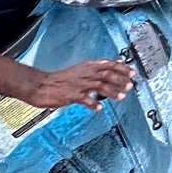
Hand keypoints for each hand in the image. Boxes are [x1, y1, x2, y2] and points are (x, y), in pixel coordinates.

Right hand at [23, 59, 137, 110]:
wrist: (40, 85)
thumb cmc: (59, 80)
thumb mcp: (79, 70)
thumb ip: (94, 70)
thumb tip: (110, 67)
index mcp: (87, 67)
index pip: (108, 64)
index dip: (122, 68)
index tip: (132, 73)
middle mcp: (84, 74)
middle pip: (107, 74)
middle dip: (120, 79)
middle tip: (130, 85)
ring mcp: (78, 84)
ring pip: (99, 85)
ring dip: (112, 91)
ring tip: (121, 96)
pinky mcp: (71, 95)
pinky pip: (84, 99)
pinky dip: (93, 103)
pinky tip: (99, 108)